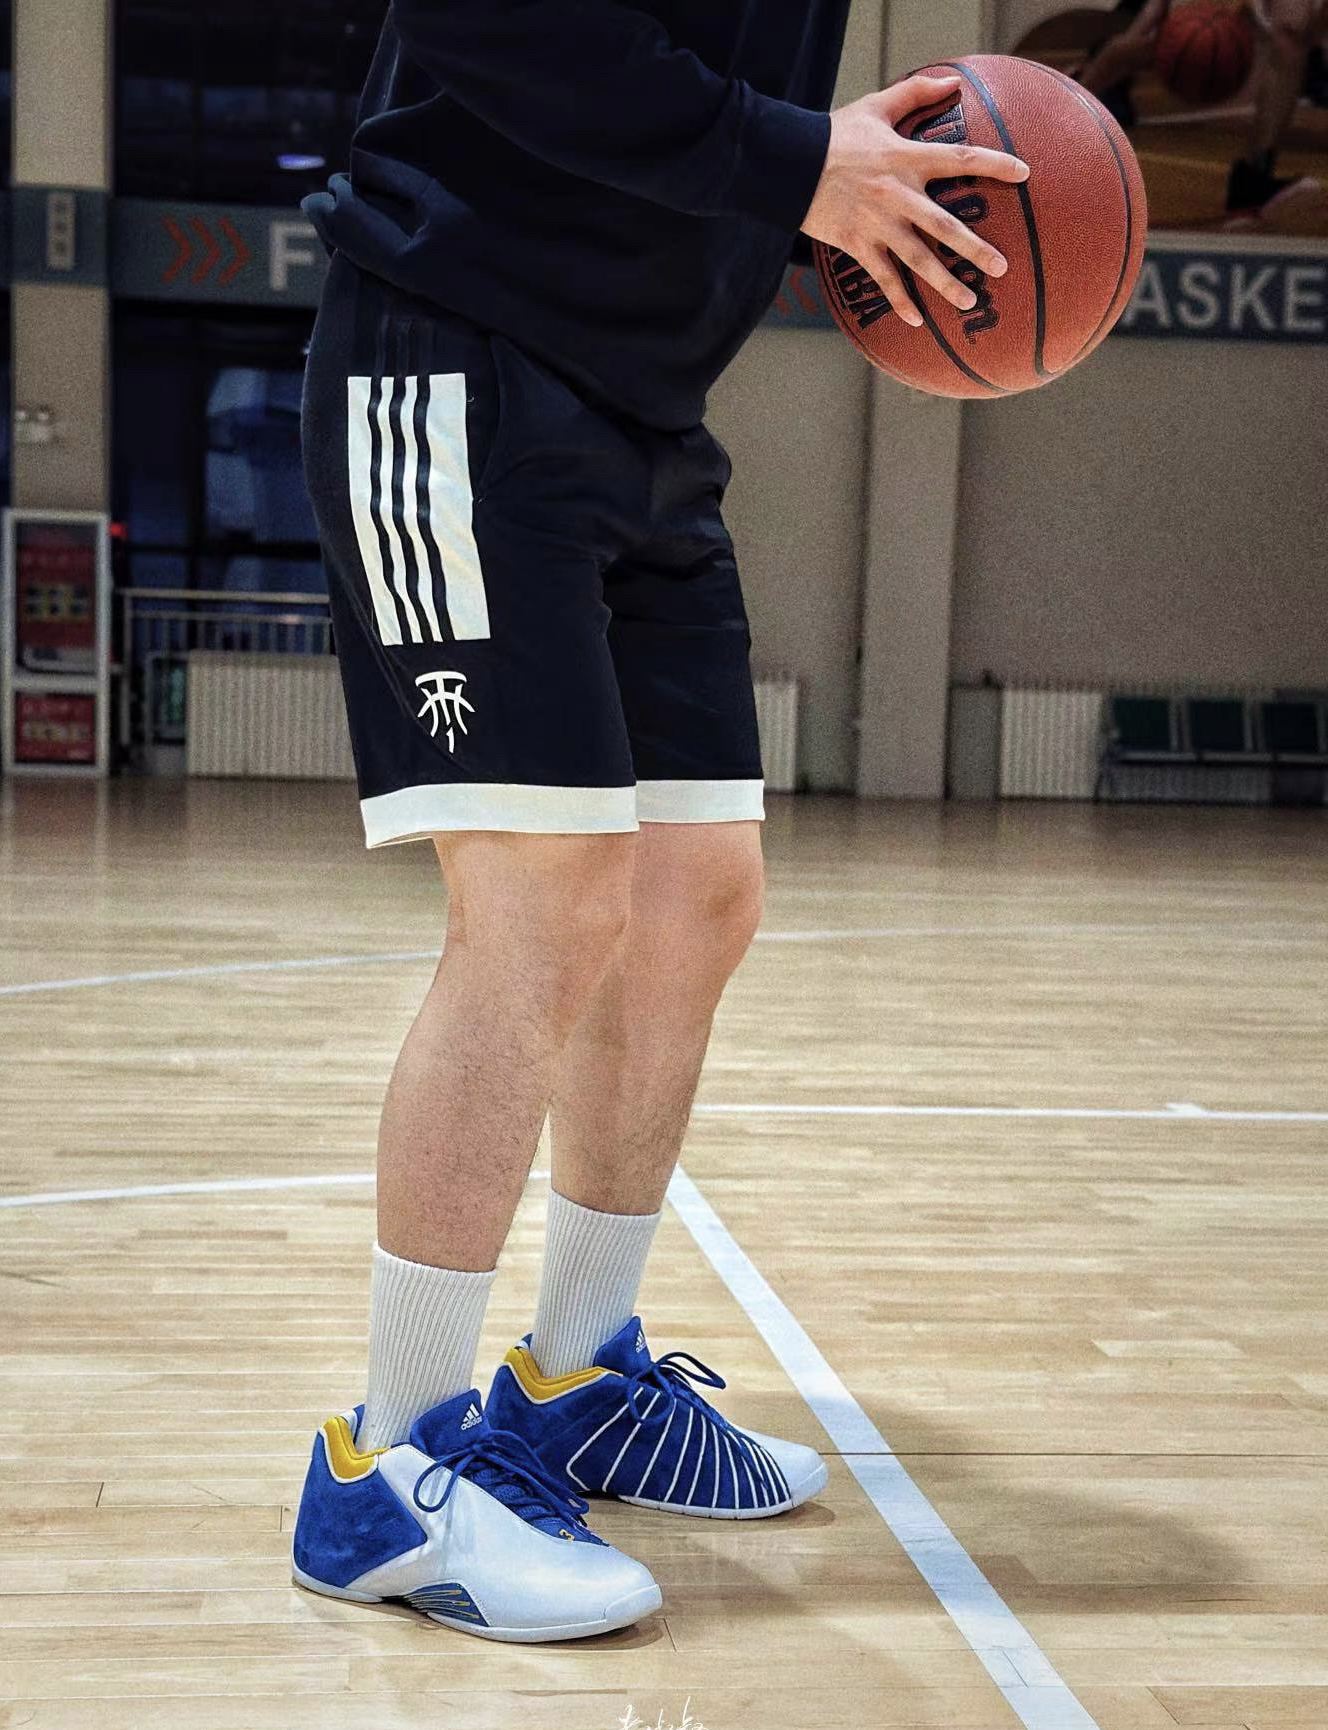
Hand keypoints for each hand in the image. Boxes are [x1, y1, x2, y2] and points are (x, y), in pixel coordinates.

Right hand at [802, 73, 1029, 328]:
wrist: (790, 163)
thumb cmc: (835, 133)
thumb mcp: (876, 105)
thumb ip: (916, 93)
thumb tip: (953, 81)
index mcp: (907, 158)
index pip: (960, 159)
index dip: (994, 165)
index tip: (1024, 174)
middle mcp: (898, 195)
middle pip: (945, 225)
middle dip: (975, 249)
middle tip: (1001, 268)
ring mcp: (878, 224)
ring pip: (918, 259)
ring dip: (945, 283)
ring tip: (969, 301)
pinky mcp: (857, 244)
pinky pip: (883, 278)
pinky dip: (899, 300)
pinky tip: (916, 320)